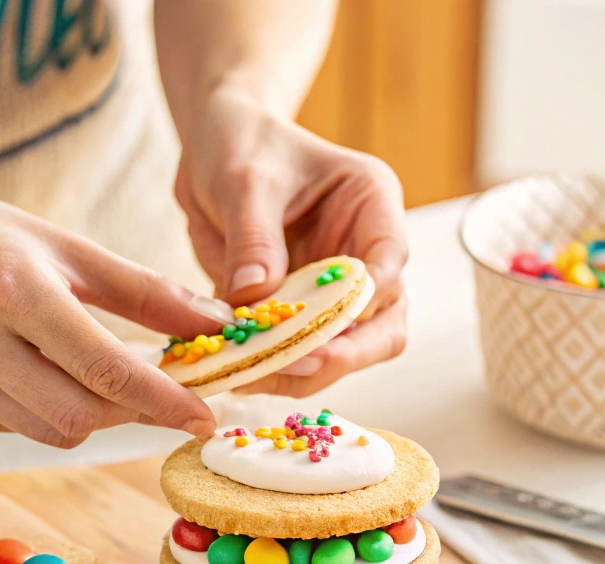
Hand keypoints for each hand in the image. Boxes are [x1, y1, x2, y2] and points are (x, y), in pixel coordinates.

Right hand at [0, 168, 227, 445]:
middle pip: (80, 416)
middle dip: (131, 412)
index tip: (204, 418)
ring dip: (95, 415)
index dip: (163, 402)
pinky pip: (22, 429)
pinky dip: (52, 413)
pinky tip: (46, 376)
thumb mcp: (68, 247)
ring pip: (53, 432)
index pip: (105, 368)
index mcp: (15, 292)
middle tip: (157, 392)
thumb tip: (214, 324)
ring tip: (102, 378)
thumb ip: (145, 291)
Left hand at [175, 88, 408, 396]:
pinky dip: (274, 370)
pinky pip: (301, 355)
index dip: (363, 303)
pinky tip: (239, 373)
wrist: (215, 153)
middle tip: (291, 367)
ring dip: (304, 373)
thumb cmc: (241, 146)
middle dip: (343, 355)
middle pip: (383, 325)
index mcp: (371, 204)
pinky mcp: (304, 314)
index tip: (322, 328)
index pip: (389, 263)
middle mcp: (366, 253)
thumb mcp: (243, 181)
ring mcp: (337, 290)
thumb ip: (253, 238)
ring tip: (252, 376)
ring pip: (346, 352)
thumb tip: (255, 298)